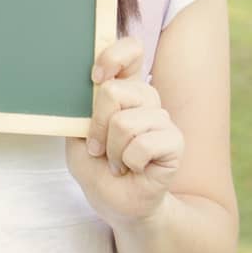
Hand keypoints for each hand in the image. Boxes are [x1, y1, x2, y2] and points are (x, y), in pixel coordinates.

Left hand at [65, 35, 183, 227]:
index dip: (113, 56)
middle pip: (115, 91)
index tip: (96, 77)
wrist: (115, 202)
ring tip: (116, 161)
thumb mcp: (76, 134)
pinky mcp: (175, 142)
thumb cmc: (96, 166)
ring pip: (125, 122)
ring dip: (112, 150)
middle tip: (98, 147)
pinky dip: (129, 161)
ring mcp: (162, 119)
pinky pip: (144, 144)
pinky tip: (132, 169)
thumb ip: (81, 108)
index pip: (131, 50)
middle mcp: (145, 99)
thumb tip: (93, 84)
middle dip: (97, 126)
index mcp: (123, 88)